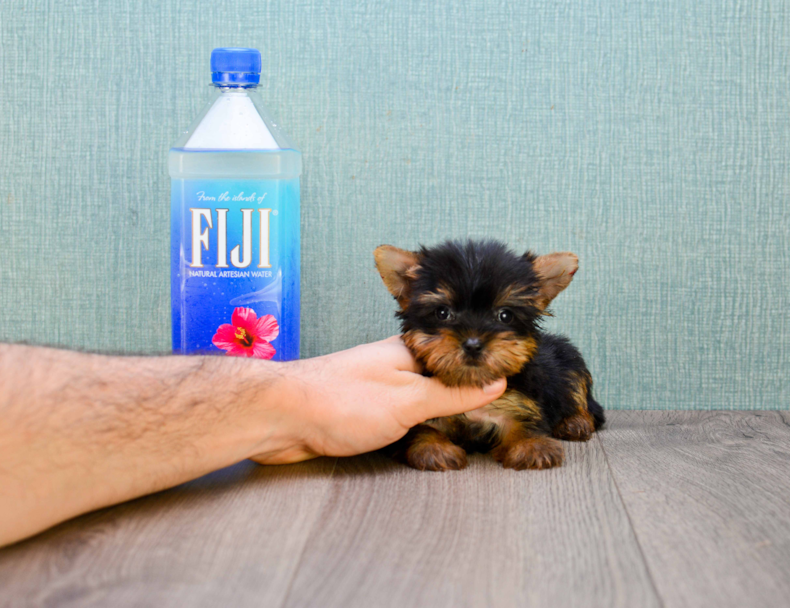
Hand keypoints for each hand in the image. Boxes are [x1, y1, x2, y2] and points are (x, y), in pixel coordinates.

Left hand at [250, 336, 506, 463]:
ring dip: (443, 412)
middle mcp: (396, 364)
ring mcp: (378, 387)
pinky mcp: (363, 411)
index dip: (486, 367)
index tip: (513, 381)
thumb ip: (452, 393)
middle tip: (499, 415)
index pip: (461, 353)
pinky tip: (429, 439)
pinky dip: (419, 426)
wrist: (277, 418)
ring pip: (423, 396)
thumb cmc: (339, 402)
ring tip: (472, 430)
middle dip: (467, 392)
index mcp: (410, 350)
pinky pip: (403, 415)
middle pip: (444, 374)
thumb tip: (497, 381)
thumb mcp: (408, 400)